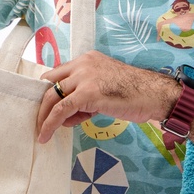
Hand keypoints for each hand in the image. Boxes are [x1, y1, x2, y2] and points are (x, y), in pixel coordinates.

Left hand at [37, 51, 179, 142]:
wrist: (153, 94)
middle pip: (51, 83)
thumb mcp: (106, 86)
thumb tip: (69, 114)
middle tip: (40, 121)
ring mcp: (84, 77)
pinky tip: (46, 134)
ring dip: (44, 117)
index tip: (47, 108)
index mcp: (88, 59)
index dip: (51, 91)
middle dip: (43, 104)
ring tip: (43, 132)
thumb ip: (86, 94)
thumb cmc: (136, 93)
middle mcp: (83, 64)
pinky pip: (60, 110)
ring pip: (52, 97)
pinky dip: (50, 123)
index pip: (60, 73)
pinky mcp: (87, 93)